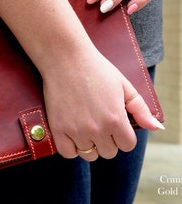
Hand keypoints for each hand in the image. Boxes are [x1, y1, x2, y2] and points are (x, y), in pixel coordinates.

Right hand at [42, 46, 163, 161]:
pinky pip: (68, 153)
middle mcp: (97, 129)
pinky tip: (73, 135)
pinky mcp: (58, 128)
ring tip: (85, 127)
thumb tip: (154, 127)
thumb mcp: (123, 85)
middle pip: (108, 152)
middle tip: (99, 123)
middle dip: (107, 140)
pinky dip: (72, 148)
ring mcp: (76, 130)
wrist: (66, 59)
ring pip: (89, 154)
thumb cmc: (95, 69)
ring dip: (89, 144)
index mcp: (116, 119)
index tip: (114, 124)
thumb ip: (140, 108)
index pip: (126, 145)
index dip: (123, 135)